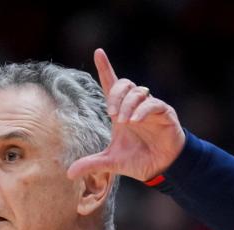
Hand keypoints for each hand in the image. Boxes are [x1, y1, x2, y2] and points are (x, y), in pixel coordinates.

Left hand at [67, 49, 184, 182]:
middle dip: (115, 94)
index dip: (105, 68)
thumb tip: (69, 174)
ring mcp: (151, 108)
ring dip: (127, 104)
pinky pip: (154, 103)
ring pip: (138, 91)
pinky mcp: (165, 114)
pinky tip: (134, 121)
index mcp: (121, 112)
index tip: (98, 52)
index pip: (111, 85)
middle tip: (110, 113)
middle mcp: (135, 106)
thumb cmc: (138, 160)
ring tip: (124, 122)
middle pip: (124, 84)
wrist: (161, 169)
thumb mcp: (111, 163)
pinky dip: (142, 110)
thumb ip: (91, 164)